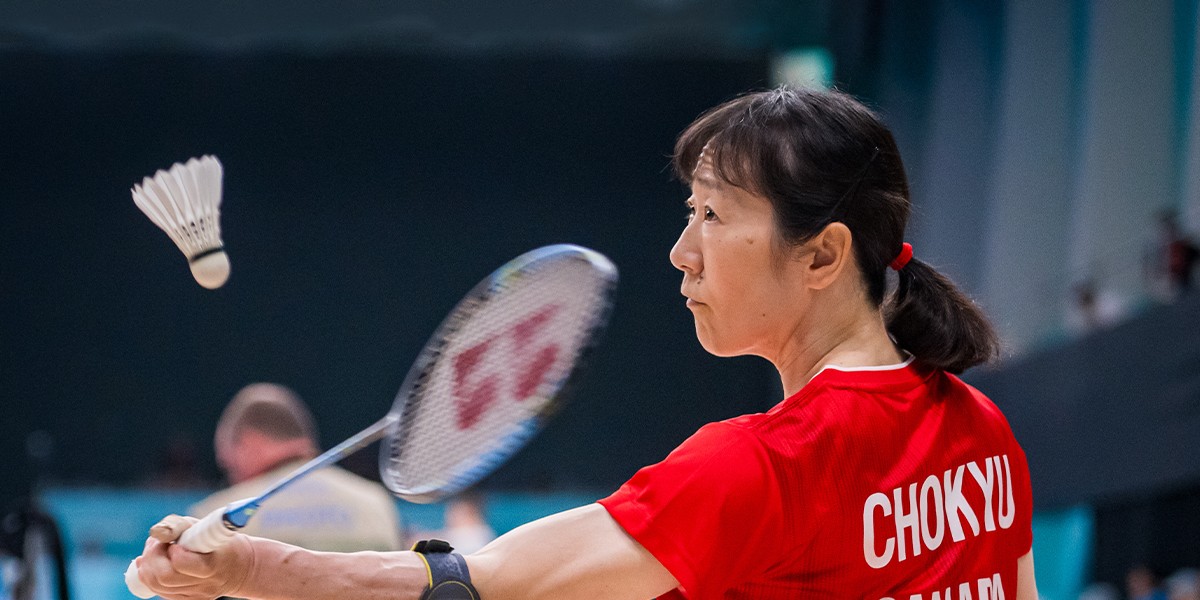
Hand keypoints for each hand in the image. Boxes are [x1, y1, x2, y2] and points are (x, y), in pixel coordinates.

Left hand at [135, 514, 254, 599]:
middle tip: (155, 543)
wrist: (240, 568)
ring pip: (158, 586)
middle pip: (164, 578)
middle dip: (152, 557)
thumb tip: (156, 533)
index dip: (170, 551)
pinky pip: (161, 591)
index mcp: (213, 565)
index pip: (180, 564)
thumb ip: (180, 527)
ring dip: (148, 566)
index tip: (173, 541)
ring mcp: (195, 596)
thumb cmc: (222, 543)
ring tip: (154, 550)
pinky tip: (153, 563)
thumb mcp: (207, 527)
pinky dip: (151, 577)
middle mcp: (204, 585)